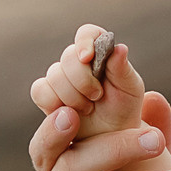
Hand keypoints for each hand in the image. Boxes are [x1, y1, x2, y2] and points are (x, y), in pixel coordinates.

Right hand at [31, 25, 152, 139]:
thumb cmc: (122, 110)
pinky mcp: (46, 95)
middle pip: (68, 56)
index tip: (87, 57)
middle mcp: (77, 62)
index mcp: (100, 52)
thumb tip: (120, 48)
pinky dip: (53, 102)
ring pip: (54, 75)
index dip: (85, 41)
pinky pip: (40, 90)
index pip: (87, 34)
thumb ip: (123, 69)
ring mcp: (60, 78)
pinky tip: (70, 114)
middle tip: (97, 97)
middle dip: (82, 79)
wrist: (110, 137)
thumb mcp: (130, 90)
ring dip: (72, 96)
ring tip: (88, 109)